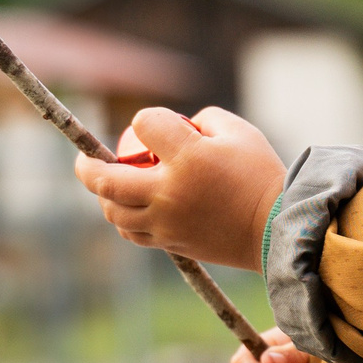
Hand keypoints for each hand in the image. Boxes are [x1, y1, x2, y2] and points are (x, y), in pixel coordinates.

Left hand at [71, 106, 285, 270]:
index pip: (144, 125)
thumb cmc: (261, 175)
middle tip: (83, 159)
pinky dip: (123, 218)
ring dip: (104, 194)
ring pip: (114, 211)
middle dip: (87, 165)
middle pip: (107, 179)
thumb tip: (177, 126)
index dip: (145, 119)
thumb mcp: (238, 131)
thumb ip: (202, 119)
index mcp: (188, 158)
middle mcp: (169, 192)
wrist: (279, 230)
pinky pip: (132, 232)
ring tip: (109, 183)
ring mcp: (167, 222)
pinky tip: (130, 207)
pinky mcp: (171, 243)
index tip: (156, 123)